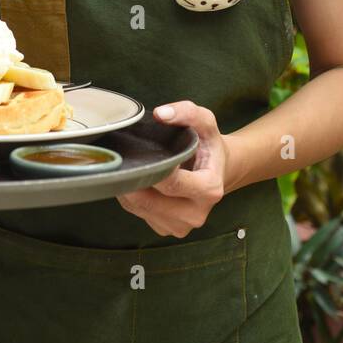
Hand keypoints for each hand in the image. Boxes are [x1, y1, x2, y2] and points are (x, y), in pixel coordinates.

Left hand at [115, 101, 230, 238]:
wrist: (217, 170)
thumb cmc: (208, 145)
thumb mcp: (205, 122)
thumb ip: (186, 112)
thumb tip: (161, 114)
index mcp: (210, 189)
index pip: (171, 183)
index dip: (153, 168)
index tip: (143, 153)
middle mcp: (197, 214)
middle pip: (151, 200)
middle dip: (135, 179)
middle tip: (125, 159)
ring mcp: (181, 226)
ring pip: (140, 209)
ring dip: (129, 188)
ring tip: (133, 167)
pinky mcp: (167, 230)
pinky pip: (138, 215)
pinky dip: (132, 198)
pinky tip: (139, 181)